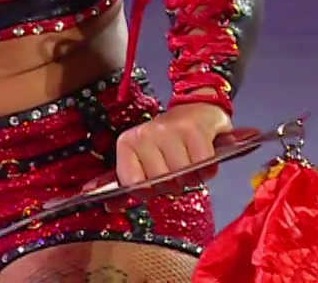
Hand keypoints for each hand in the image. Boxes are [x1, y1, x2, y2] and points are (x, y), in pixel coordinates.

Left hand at [114, 102, 230, 187]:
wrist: (196, 111)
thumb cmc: (169, 142)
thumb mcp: (145, 160)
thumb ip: (130, 184)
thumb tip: (110, 207)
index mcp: (128, 143)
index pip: (133, 184)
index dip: (148, 190)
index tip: (154, 180)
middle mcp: (145, 134)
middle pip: (160, 182)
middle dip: (173, 183)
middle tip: (176, 168)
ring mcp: (169, 130)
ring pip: (182, 175)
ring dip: (192, 176)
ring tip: (190, 161)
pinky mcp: (194, 129)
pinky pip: (202, 165)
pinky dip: (207, 169)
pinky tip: (202, 158)